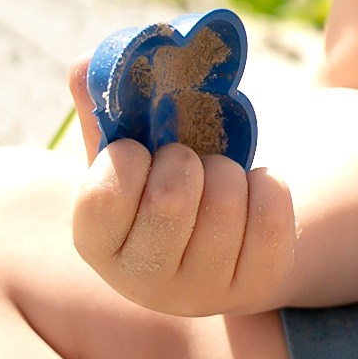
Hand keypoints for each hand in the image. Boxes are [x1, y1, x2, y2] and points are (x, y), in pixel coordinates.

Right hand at [66, 60, 297, 317]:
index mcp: (97, 244)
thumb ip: (102, 109)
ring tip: (217, 179)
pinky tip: (251, 194)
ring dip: (227, 168)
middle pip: (172, 197)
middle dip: (185, 158)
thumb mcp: (126, 153)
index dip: (129, 157)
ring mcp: (201, 292)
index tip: (140, 153)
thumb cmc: (159, 184)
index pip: (104, 196)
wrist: (217, 236)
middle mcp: (143, 282)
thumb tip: (86, 66)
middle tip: (186, 162)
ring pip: (225, 197)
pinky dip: (266, 183)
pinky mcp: (255, 287)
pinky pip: (270, 211)